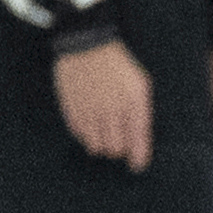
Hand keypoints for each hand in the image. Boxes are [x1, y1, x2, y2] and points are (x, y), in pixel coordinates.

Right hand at [54, 39, 154, 169]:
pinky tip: (90, 122)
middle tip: (119, 140)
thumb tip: (138, 145)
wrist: (86, 45)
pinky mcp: (71, 110)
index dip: (139, 158)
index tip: (137, 166)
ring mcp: (89, 111)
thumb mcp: (140, 86)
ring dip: (101, 144)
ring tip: (104, 131)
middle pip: (115, 150)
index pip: (138, 142)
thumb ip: (141, 115)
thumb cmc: (118, 66)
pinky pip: (79, 136)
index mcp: (134, 103)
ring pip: (96, 147)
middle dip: (119, 149)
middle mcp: (111, 110)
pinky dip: (85, 135)